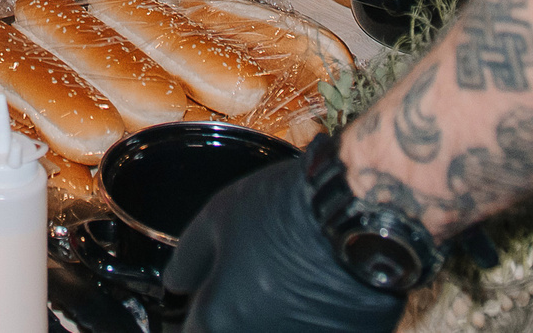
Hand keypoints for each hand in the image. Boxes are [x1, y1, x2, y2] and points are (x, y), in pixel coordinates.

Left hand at [163, 156, 409, 332]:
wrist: (358, 215)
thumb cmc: (286, 212)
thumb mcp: (217, 218)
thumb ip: (187, 259)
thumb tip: (174, 282)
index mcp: (219, 320)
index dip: (191, 319)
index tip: (203, 304)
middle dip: (231, 320)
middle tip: (246, 291)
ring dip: (270, 321)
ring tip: (282, 287)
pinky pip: (310, 331)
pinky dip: (306, 321)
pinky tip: (315, 296)